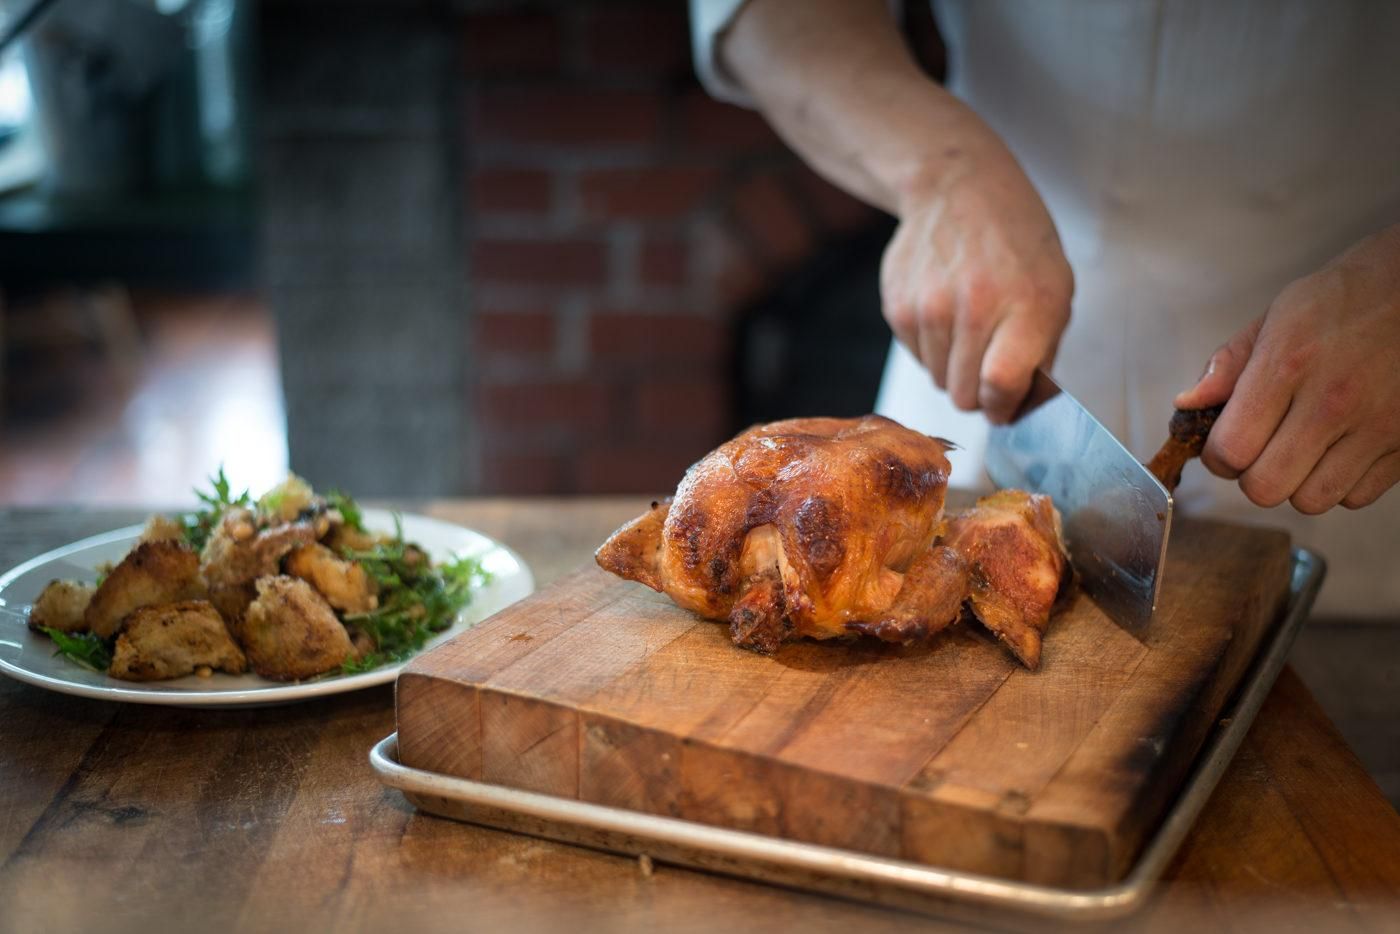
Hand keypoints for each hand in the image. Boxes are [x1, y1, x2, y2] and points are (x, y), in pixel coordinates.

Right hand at [880, 153, 1072, 423]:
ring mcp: (928, 307)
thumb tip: (1020, 406)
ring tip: (969, 328)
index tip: (1007, 405)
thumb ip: (1042, 351)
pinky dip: (932, 347)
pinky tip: (945, 310)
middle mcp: (973, 307)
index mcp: (1025, 304)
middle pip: (964, 395)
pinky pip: (916, 357)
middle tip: (989, 363)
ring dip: (954, 368)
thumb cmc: (1016, 242)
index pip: (1001, 385)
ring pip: (938, 380)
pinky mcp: (897, 306)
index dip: (1004, 408)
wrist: (958, 187)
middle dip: (980, 392)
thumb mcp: (1055, 288)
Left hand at [1174, 225, 1399, 512]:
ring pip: (1310, 501)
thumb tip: (1188, 405)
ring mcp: (1376, 425)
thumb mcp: (1277, 316)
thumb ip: (1228, 365)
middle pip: (1265, 488)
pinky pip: (1356, 497)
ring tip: (1303, 450)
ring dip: (1297, 484)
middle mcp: (1332, 400)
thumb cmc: (1344, 301)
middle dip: (1252, 475)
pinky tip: (1341, 449)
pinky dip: (1341, 484)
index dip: (1218, 457)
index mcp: (1288, 364)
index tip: (1225, 443)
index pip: (1231, 449)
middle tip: (1261, 451)